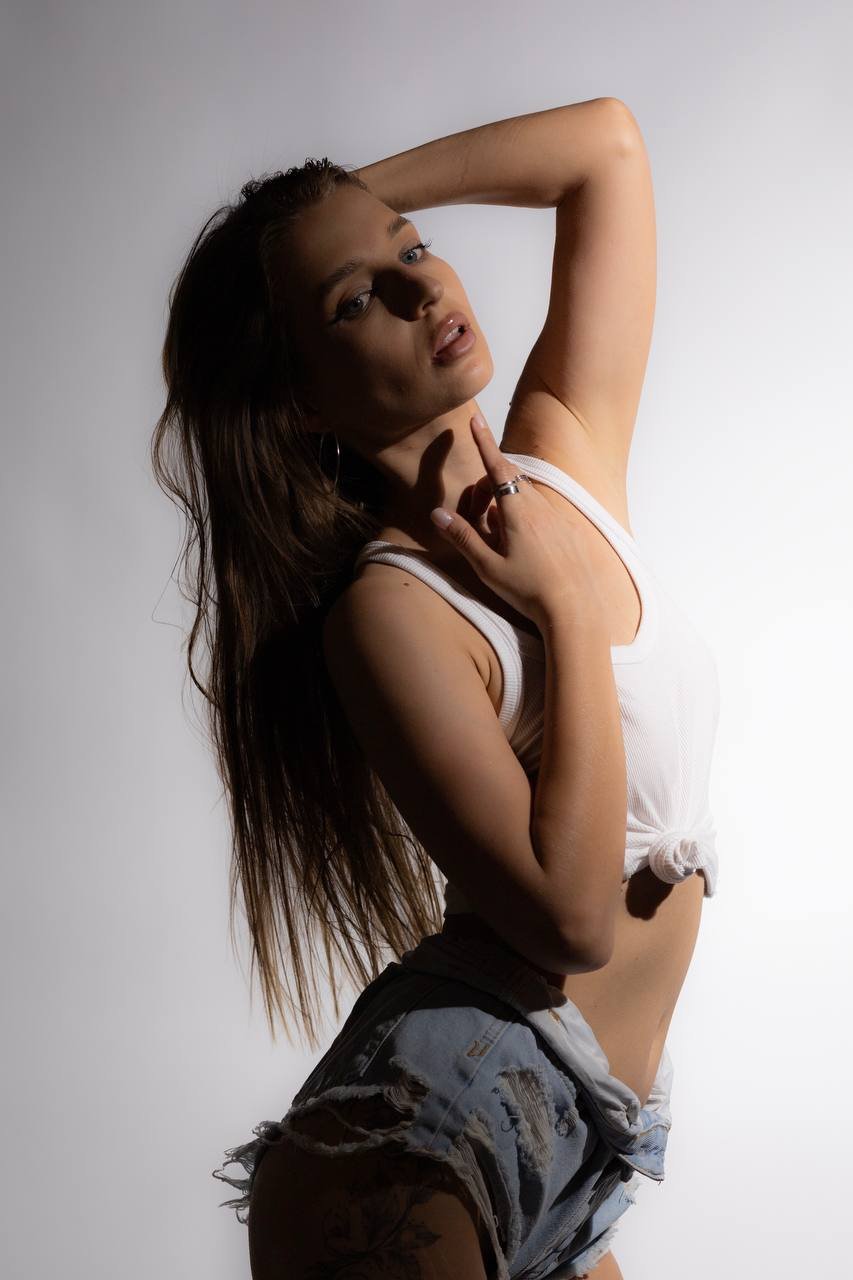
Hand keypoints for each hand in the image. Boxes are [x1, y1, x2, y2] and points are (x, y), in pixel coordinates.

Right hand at [430, 414, 608, 630]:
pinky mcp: (567, 527)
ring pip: (523, 496)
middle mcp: (540, 506)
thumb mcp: (488, 567)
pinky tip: (524, 550)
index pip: (496, 466)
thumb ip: (462, 537)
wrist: (575, 609)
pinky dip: (524, 519)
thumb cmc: (528, 590)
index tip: (475, 419)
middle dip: (486, 488)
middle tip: (475, 517)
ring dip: (505, 507)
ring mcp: (556, 515)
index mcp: (518, 510)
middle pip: (507, 480)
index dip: (484, 441)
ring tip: (501, 543)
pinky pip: (540, 511)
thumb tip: (436, 513)